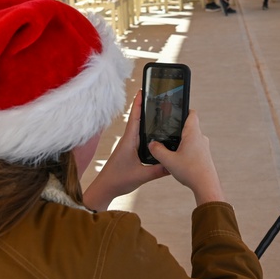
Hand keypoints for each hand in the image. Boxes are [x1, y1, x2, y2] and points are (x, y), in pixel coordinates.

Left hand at [83, 93, 167, 211]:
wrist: (105, 189)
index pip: (135, 117)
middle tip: (155, 96)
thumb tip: (174, 164)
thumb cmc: (118, 180)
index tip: (143, 90)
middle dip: (145, 106)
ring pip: (138, 128)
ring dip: (145, 118)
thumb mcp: (142, 175)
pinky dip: (146, 131)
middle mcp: (128, 140)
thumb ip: (159, 169)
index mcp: (129, 140)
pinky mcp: (129, 151)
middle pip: (137, 119)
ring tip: (156, 110)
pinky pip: (139, 137)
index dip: (139, 103)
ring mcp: (128, 145)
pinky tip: (153, 133)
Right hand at [149, 110, 224, 205]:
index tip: (174, 111)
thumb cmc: (191, 171)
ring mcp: (204, 147)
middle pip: (190, 126)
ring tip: (171, 147)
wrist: (206, 186)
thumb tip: (152, 144)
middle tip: (167, 131)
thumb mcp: (168, 161)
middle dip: (178, 128)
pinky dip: (186, 150)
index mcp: (193, 133)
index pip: (192, 114)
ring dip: (182, 141)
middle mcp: (200, 138)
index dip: (183, 110)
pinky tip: (178, 159)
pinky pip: (194, 148)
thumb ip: (157, 150)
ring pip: (192, 138)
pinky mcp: (204, 156)